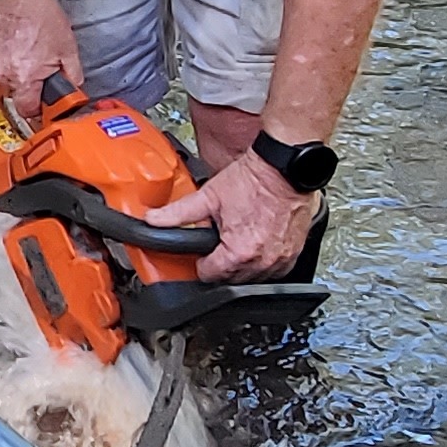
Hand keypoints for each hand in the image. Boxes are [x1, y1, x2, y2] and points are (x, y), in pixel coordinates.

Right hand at [0, 0, 84, 115]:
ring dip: (14, 70)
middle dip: (28, 85)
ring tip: (25, 49)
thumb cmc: (39, 13)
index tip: (43, 105)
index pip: (28, 111)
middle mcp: (3, 74)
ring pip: (4, 78)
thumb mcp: (67, 46)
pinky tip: (12, 42)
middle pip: (16, 94)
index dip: (38, 110)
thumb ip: (72, 74)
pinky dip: (2, 58)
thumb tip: (74, 88)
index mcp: (25, 78)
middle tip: (38, 65)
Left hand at [142, 153, 317, 282]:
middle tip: (220, 240)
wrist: (286, 168)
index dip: (201, 262)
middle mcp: (262, 262)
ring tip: (239, 238)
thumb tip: (153, 218)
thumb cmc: (255, 180)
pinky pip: (274, 270)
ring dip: (243, 264)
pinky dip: (263, 261)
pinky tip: (257, 241)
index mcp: (238, 252)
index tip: (203, 251)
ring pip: (253, 277)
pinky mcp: (294, 254)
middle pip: (231, 279)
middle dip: (222, 263)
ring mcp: (281, 260)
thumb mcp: (210, 196)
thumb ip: (178, 213)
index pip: (209, 275)